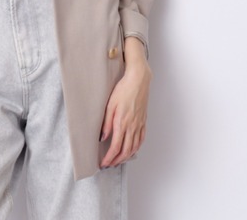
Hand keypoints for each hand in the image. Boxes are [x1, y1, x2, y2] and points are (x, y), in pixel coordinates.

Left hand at [99, 47, 151, 167]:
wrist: (138, 81)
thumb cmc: (124, 89)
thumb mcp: (110, 105)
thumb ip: (106, 123)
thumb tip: (102, 138)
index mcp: (122, 123)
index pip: (115, 147)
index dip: (109, 158)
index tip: (103, 163)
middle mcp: (132, 127)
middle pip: (125, 151)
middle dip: (116, 161)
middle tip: (109, 165)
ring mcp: (139, 125)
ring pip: (134, 148)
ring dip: (126, 157)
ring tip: (118, 160)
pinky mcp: (143, 122)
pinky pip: (141, 140)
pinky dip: (136, 148)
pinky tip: (132, 150)